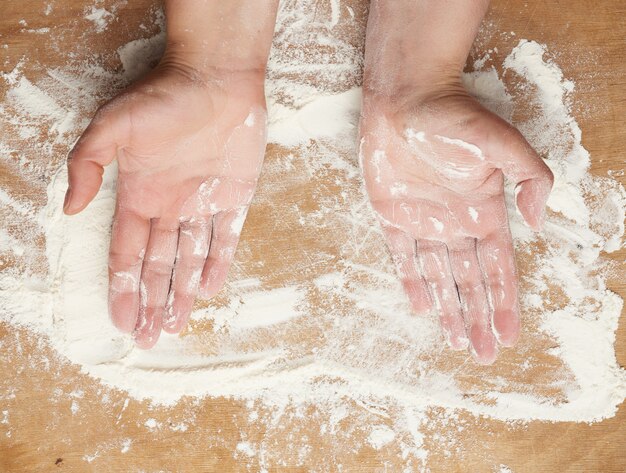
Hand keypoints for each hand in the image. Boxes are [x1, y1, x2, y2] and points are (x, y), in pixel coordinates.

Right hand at [64, 64, 266, 347]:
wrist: (217, 77)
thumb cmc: (164, 98)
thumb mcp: (114, 127)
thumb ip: (87, 165)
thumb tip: (68, 208)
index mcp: (140, 195)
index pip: (127, 254)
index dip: (122, 289)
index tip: (121, 321)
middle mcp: (170, 205)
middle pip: (157, 265)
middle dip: (152, 302)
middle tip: (149, 339)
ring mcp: (203, 203)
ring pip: (190, 258)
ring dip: (182, 292)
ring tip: (176, 326)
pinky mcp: (235, 196)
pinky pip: (227, 238)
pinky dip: (219, 263)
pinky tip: (210, 289)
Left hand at [359, 88, 552, 363]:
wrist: (405, 99)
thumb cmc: (455, 117)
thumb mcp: (504, 145)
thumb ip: (532, 179)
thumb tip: (537, 224)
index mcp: (484, 212)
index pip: (498, 269)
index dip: (504, 304)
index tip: (509, 337)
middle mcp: (456, 223)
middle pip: (470, 282)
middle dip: (478, 319)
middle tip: (484, 355)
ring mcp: (423, 222)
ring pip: (439, 276)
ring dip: (449, 309)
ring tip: (457, 342)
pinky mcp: (392, 215)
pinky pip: (402, 256)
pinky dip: (411, 282)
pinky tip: (422, 307)